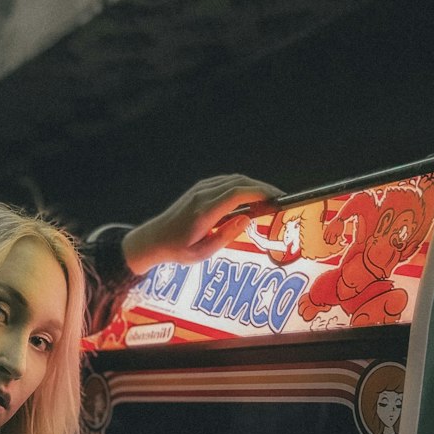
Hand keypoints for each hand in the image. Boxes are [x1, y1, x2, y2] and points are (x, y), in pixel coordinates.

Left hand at [122, 174, 282, 274]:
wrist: (154, 239)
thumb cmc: (177, 250)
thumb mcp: (202, 253)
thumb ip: (226, 236)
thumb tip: (248, 219)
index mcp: (204, 212)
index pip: (238, 194)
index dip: (261, 193)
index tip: (278, 199)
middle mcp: (203, 195)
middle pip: (239, 183)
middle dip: (262, 189)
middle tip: (279, 199)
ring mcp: (200, 189)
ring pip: (233, 180)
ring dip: (253, 186)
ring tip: (268, 199)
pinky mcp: (199, 189)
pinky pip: (225, 182)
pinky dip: (241, 186)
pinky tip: (250, 196)